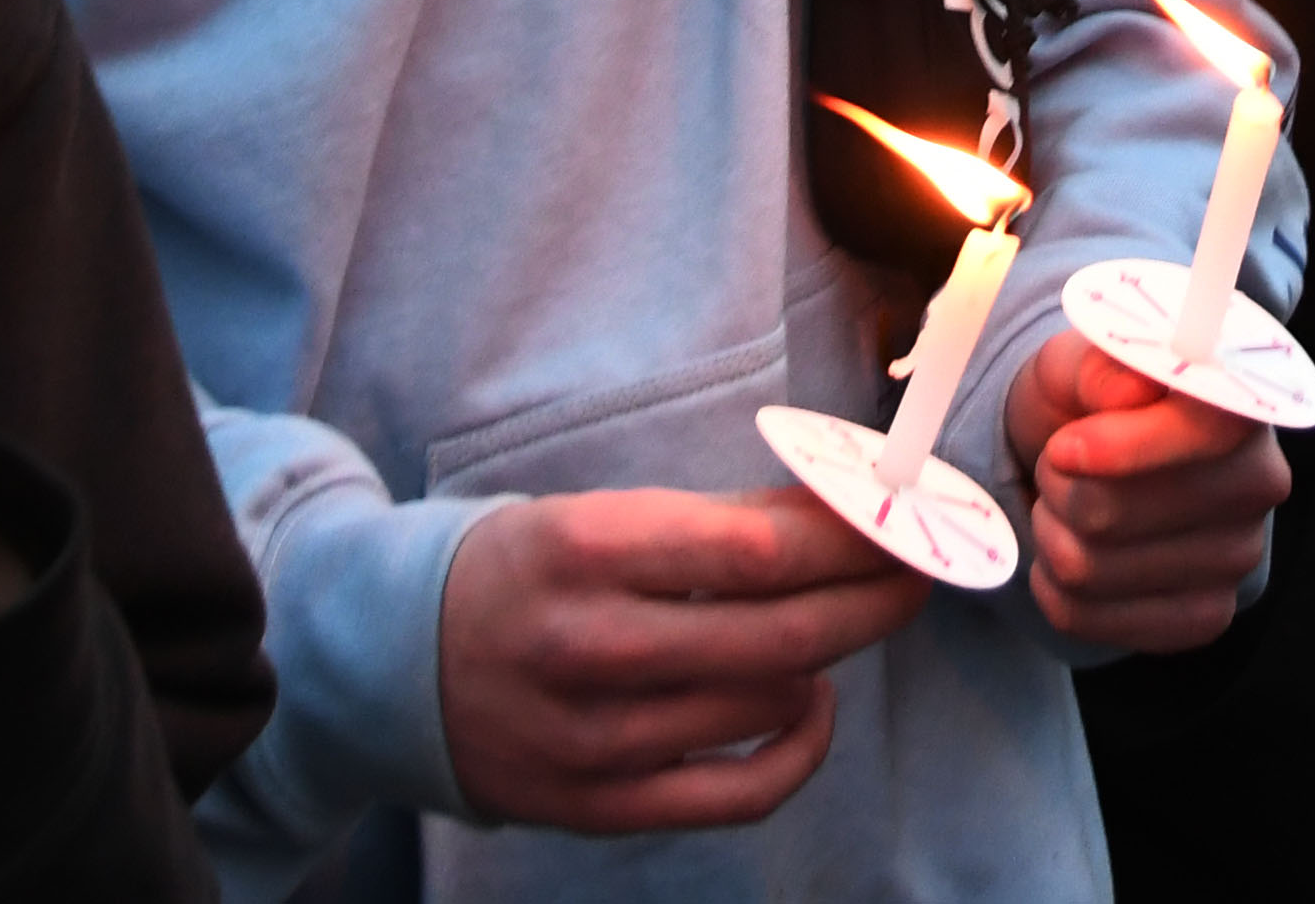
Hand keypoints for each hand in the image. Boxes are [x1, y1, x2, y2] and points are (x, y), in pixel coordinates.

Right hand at [437, 483, 924, 832]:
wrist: (395, 664)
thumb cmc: (521, 571)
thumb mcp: (596, 515)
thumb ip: (719, 519)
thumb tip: (842, 508)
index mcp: (583, 549)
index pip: (754, 548)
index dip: (847, 536)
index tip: (901, 515)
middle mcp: (589, 647)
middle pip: (780, 630)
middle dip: (872, 595)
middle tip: (919, 567)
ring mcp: (596, 739)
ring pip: (769, 702)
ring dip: (828, 655)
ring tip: (840, 615)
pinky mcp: (602, 806)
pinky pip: (740, 793)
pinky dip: (799, 748)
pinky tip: (810, 701)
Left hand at [1002, 325, 1287, 650]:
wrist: (1087, 462)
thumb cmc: (1088, 403)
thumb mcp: (1076, 360)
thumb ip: (1099, 364)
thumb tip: (1130, 389)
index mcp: (1239, 403)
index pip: (1205, 433)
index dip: (1124, 448)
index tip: (1067, 446)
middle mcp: (1258, 483)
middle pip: (1114, 512)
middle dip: (1058, 486)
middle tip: (1057, 463)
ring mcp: (1237, 557)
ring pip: (1090, 569)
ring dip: (1050, 534)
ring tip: (1063, 505)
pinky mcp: (1205, 616)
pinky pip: (1089, 618)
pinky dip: (1052, 586)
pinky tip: (1071, 552)